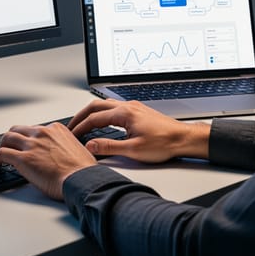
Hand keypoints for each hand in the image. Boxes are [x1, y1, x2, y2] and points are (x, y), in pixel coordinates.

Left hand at [0, 122, 96, 200]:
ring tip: (0, 155)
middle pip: (18, 130)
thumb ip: (63, 146)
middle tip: (9, 146)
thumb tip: (59, 153)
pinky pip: (2, 153)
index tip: (26, 144)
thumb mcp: (76, 148)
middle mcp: (42, 133)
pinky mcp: (23, 158)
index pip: (35, 129)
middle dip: (12, 138)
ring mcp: (31, 144)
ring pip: (7, 138)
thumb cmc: (82, 170)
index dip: (28, 137)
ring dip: (2, 145)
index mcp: (55, 129)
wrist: (81, 180)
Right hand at [68, 100, 209, 162]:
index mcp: (124, 113)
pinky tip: (102, 122)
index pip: (94, 119)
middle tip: (71, 126)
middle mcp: (127, 107)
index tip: (72, 136)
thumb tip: (90, 146)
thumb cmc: (164, 143)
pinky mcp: (138, 111)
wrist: (183, 139)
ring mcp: (133, 107)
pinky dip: (102, 114)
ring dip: (91, 113)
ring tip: (83, 124)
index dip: (80, 128)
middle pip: (95, 106)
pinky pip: (113, 108)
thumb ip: (109, 147)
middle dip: (81, 116)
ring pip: (105, 105)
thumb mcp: (133, 150)